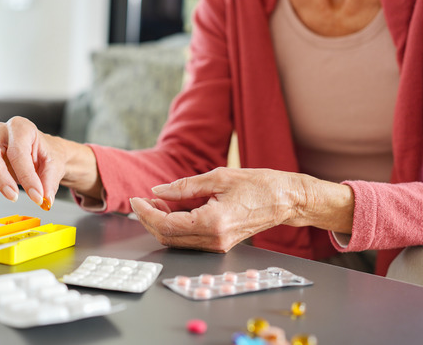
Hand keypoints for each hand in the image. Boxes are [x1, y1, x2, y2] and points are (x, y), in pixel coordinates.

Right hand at [0, 117, 66, 207]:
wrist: (41, 154)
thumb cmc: (45, 154)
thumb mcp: (54, 165)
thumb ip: (49, 181)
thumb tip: (45, 198)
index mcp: (20, 127)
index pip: (18, 152)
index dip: (27, 176)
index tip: (36, 195)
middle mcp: (0, 131)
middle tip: (12, 196)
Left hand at [129, 167, 353, 252]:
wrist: (285, 199)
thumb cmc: (258, 185)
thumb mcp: (218, 177)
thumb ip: (184, 186)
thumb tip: (158, 190)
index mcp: (213, 223)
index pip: (167, 224)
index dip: (146, 212)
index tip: (136, 199)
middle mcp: (214, 240)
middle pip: (168, 237)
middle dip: (150, 218)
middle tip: (143, 199)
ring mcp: (218, 245)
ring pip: (177, 240)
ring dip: (161, 222)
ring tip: (158, 200)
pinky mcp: (220, 243)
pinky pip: (189, 239)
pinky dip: (175, 225)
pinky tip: (173, 208)